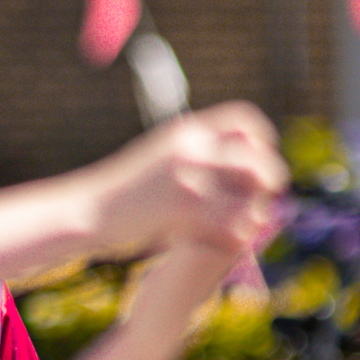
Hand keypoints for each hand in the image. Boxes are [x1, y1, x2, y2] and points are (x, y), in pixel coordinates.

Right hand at [91, 106, 287, 265]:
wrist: (90, 209)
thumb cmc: (124, 189)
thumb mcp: (160, 155)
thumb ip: (192, 149)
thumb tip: (225, 151)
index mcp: (187, 131)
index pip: (243, 119)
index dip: (262, 138)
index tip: (264, 156)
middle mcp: (190, 148)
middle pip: (254, 156)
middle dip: (269, 176)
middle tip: (269, 193)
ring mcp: (187, 177)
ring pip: (247, 192)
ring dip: (257, 207)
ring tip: (255, 220)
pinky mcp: (182, 208)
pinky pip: (228, 220)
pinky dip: (238, 231)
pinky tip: (237, 240)